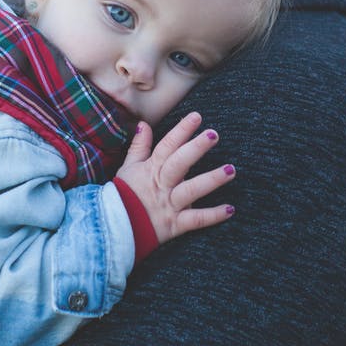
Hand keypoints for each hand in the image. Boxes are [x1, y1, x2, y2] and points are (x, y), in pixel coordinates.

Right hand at [114, 112, 236, 245]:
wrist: (115, 228)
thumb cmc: (123, 195)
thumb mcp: (128, 168)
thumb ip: (139, 146)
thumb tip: (144, 124)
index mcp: (151, 169)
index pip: (167, 146)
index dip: (181, 130)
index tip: (196, 117)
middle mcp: (162, 185)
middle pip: (179, 163)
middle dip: (196, 148)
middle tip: (213, 134)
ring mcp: (169, 205)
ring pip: (191, 190)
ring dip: (211, 180)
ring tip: (230, 170)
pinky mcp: (174, 225)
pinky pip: (196, 220)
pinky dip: (213, 216)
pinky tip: (230, 209)